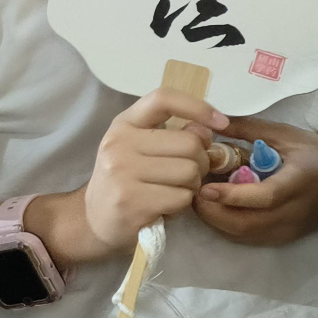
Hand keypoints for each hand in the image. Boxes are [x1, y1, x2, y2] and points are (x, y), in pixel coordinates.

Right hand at [80, 88, 227, 256]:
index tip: (221, 122)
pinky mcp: (130, 201)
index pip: (163, 99)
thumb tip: (207, 129)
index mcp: (124, 124)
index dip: (198, 107)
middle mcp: (119, 143)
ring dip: (193, 185)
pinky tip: (165, 206)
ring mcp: (121, 172)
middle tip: (187, 175)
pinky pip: (182, 197)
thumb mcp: (143, 149)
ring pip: (190, 172)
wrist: (96, 219)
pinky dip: (183, 204)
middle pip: (190, 143)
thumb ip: (174, 135)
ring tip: (173, 191)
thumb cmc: (128, 180)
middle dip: (201, 162)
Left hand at [192, 117, 317, 247]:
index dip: (232, 195)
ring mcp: (289, 230)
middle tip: (190, 193)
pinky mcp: (284, 238)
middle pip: (246, 224)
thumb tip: (211, 124)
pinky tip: (217, 212)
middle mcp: (293, 213)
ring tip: (199, 202)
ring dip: (216, 222)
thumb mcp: (291, 136)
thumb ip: (251, 130)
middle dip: (213, 213)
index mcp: (299, 184)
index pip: (263, 197)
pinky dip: (227, 228)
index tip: (204, 187)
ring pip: (243, 236)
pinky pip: (249, 239)